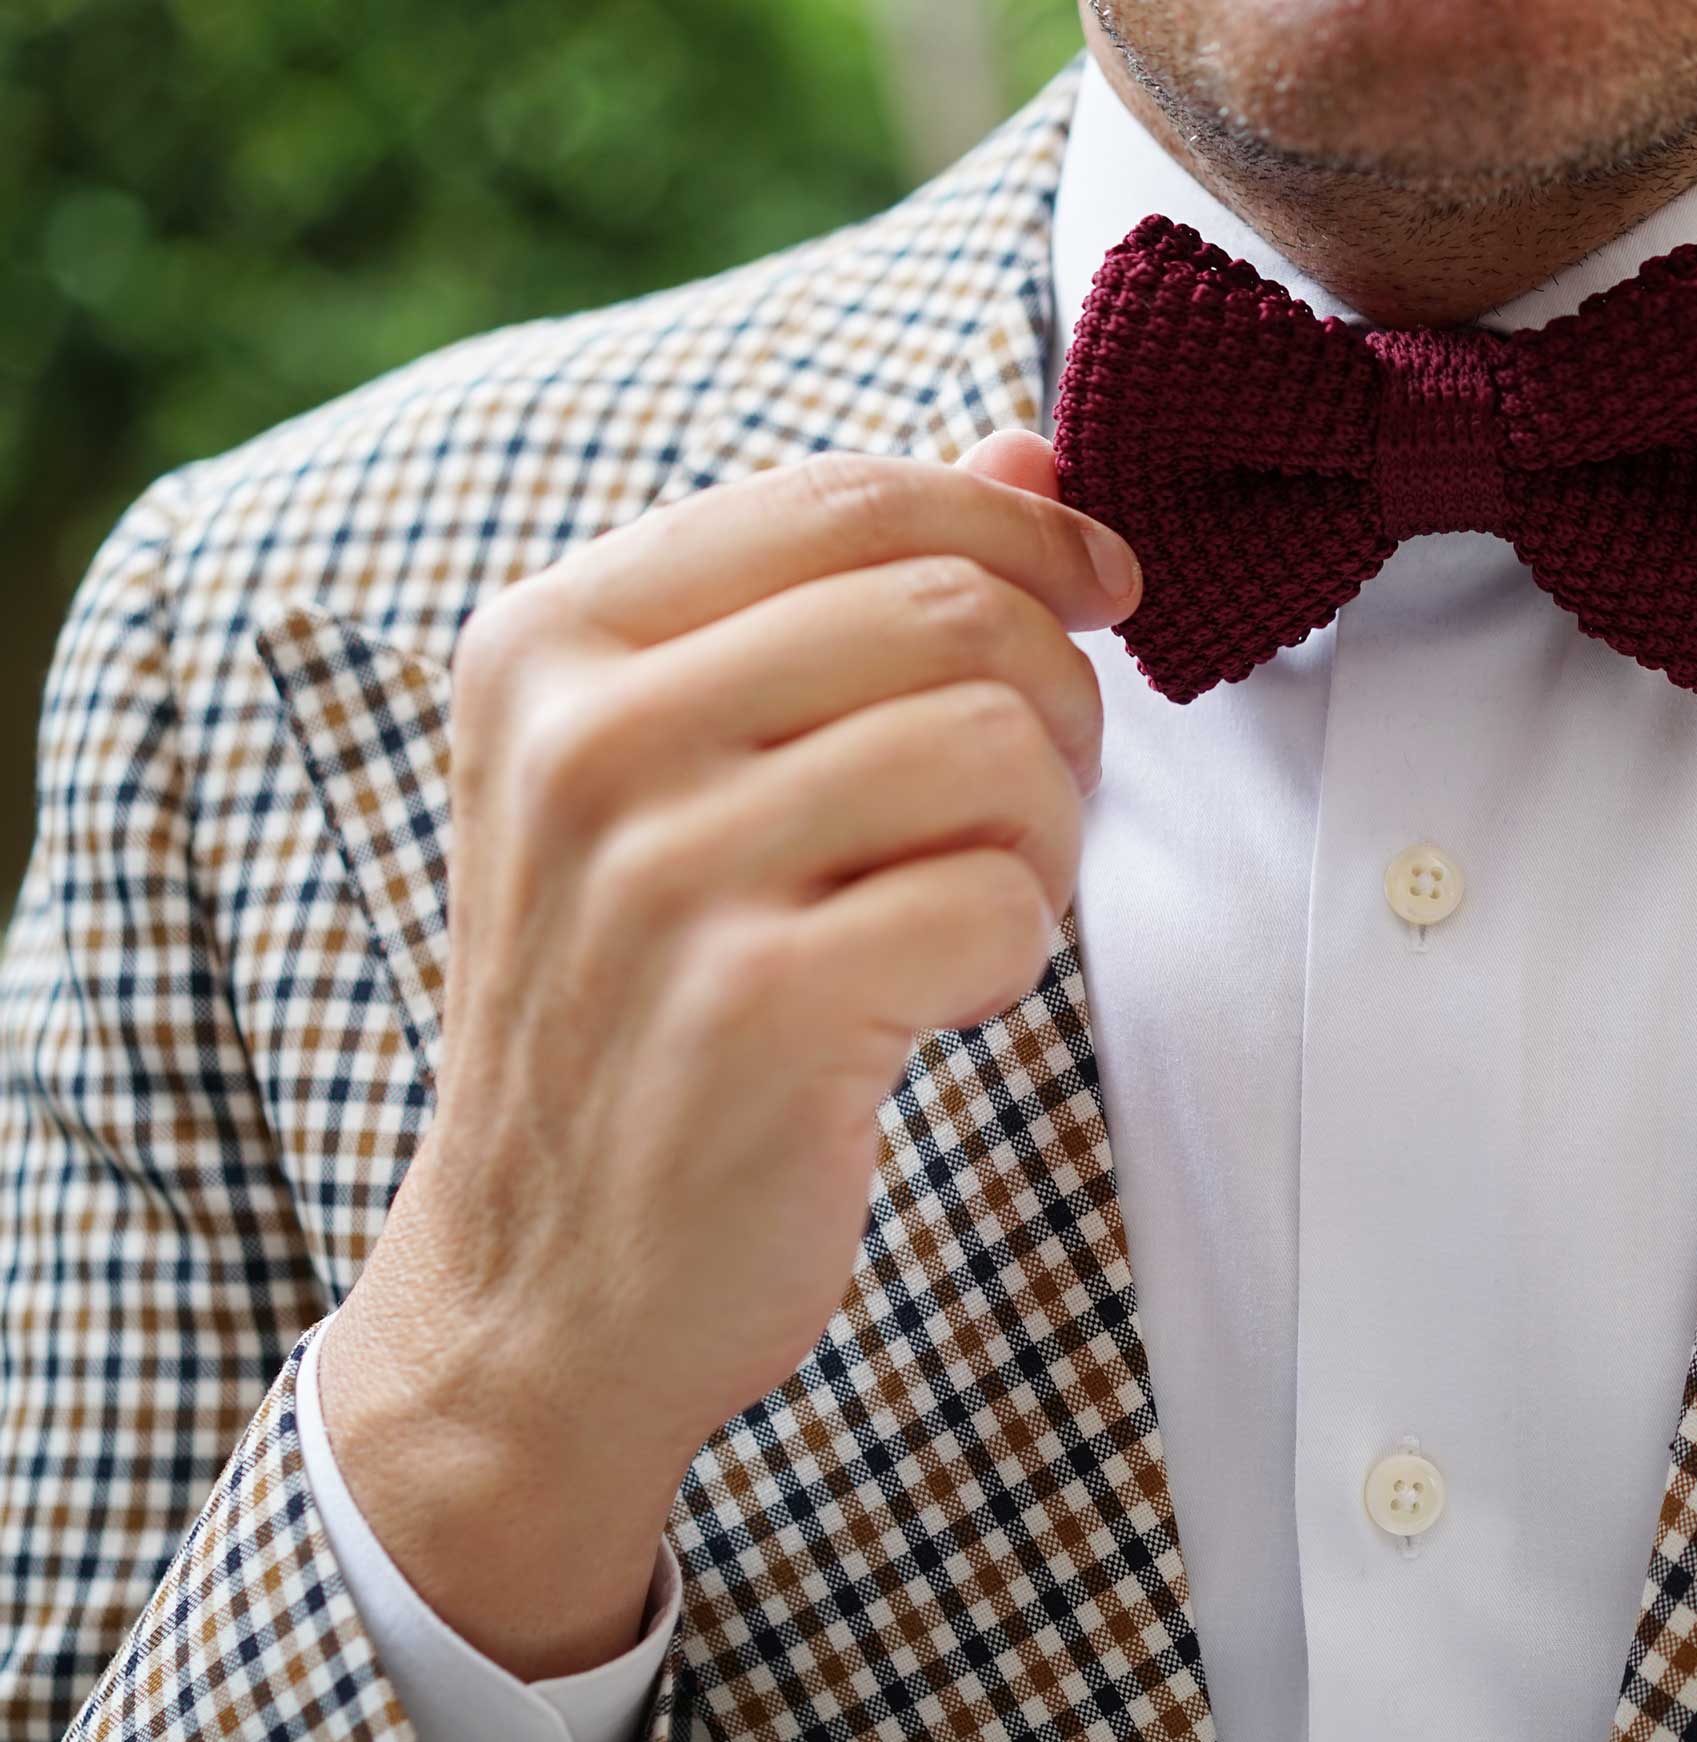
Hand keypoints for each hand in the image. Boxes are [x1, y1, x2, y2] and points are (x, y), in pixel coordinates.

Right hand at [321, 431, 1132, 1677]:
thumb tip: (1028, 451)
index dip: (1021, 531)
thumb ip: (842, 596)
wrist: (546, 1287)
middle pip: (955, 613)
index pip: (852, 499)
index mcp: (554, 642)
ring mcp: (662, 876)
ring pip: (1000, 749)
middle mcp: (587, 739)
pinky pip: (1004, 905)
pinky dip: (1013, 951)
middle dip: (1053, 702)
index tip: (1101, 589)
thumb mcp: (681, 772)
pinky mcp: (760, 1011)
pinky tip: (931, 996)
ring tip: (962, 904)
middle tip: (1025, 803)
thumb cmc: (642, 1006)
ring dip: (1040, 838)